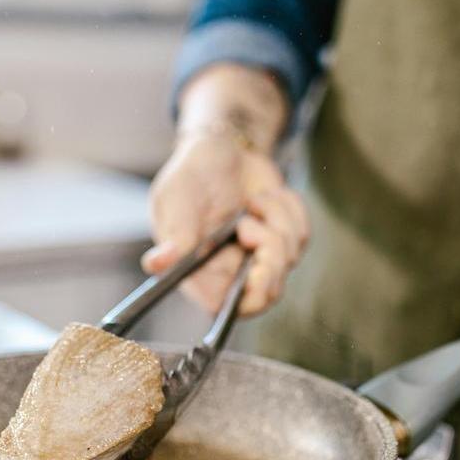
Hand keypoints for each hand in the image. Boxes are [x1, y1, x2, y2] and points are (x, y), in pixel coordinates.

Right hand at [144, 129, 308, 315]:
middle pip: (266, 294)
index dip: (246, 300)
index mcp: (199, 273)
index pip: (225, 309)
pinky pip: (302, 235)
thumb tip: (157, 263)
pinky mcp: (284, 240)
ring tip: (252, 200)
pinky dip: (288, 208)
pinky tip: (267, 195)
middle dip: (270, 259)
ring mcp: (260, 258)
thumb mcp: (176, 198)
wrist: (222, 149)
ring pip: (288, 257)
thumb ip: (175, 233)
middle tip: (251, 227)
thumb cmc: (191, 176)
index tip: (255, 271)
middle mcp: (231, 272)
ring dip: (274, 219)